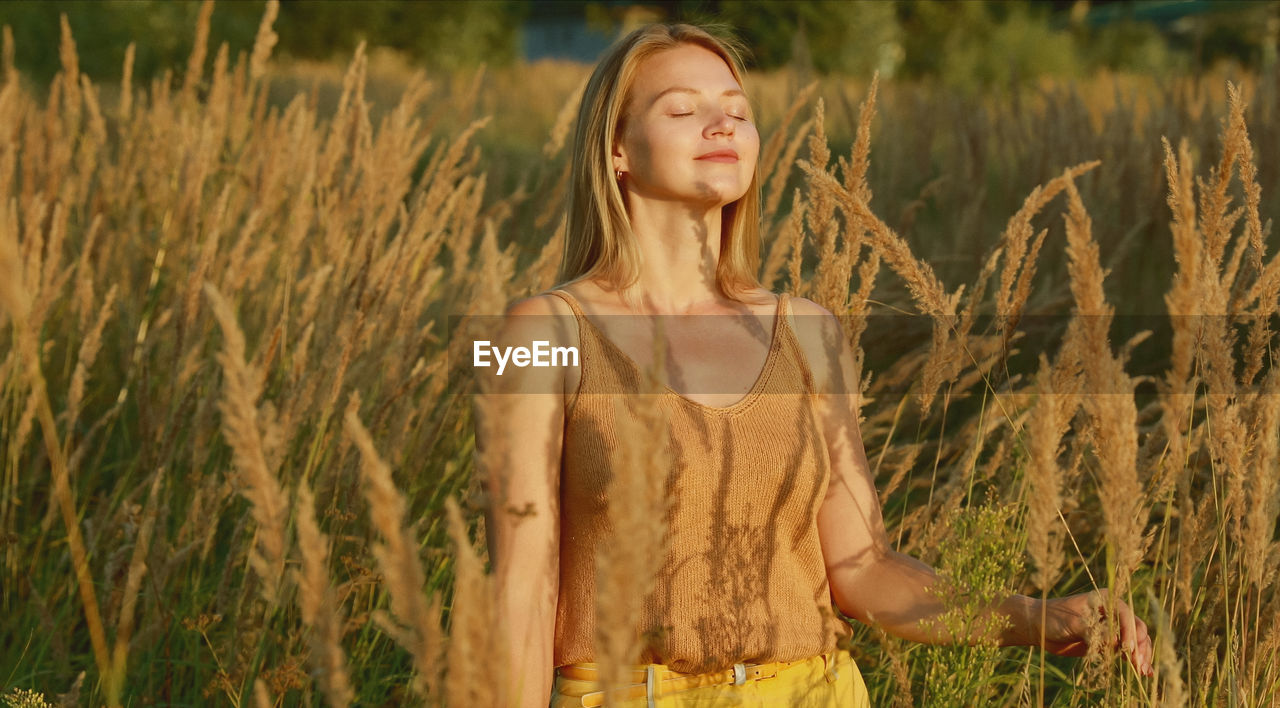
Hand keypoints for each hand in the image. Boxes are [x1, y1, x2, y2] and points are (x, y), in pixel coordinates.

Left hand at [1038, 588, 1152, 676]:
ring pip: (1136, 641)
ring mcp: (1112, 628)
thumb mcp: (1073, 624)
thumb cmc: (1053, 618)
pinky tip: (1145, 673)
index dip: (1130, 632)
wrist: (1039, 627)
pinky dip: (1136, 660)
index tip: (1128, 649)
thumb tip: (1119, 644)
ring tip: (1143, 672)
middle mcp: (1113, 612)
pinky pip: (1126, 651)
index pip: (1126, 615)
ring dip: (1141, 655)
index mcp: (1105, 599)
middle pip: (1136, 628)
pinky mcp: (1108, 642)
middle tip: (1139, 665)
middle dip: (1140, 646)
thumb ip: (1095, 632)